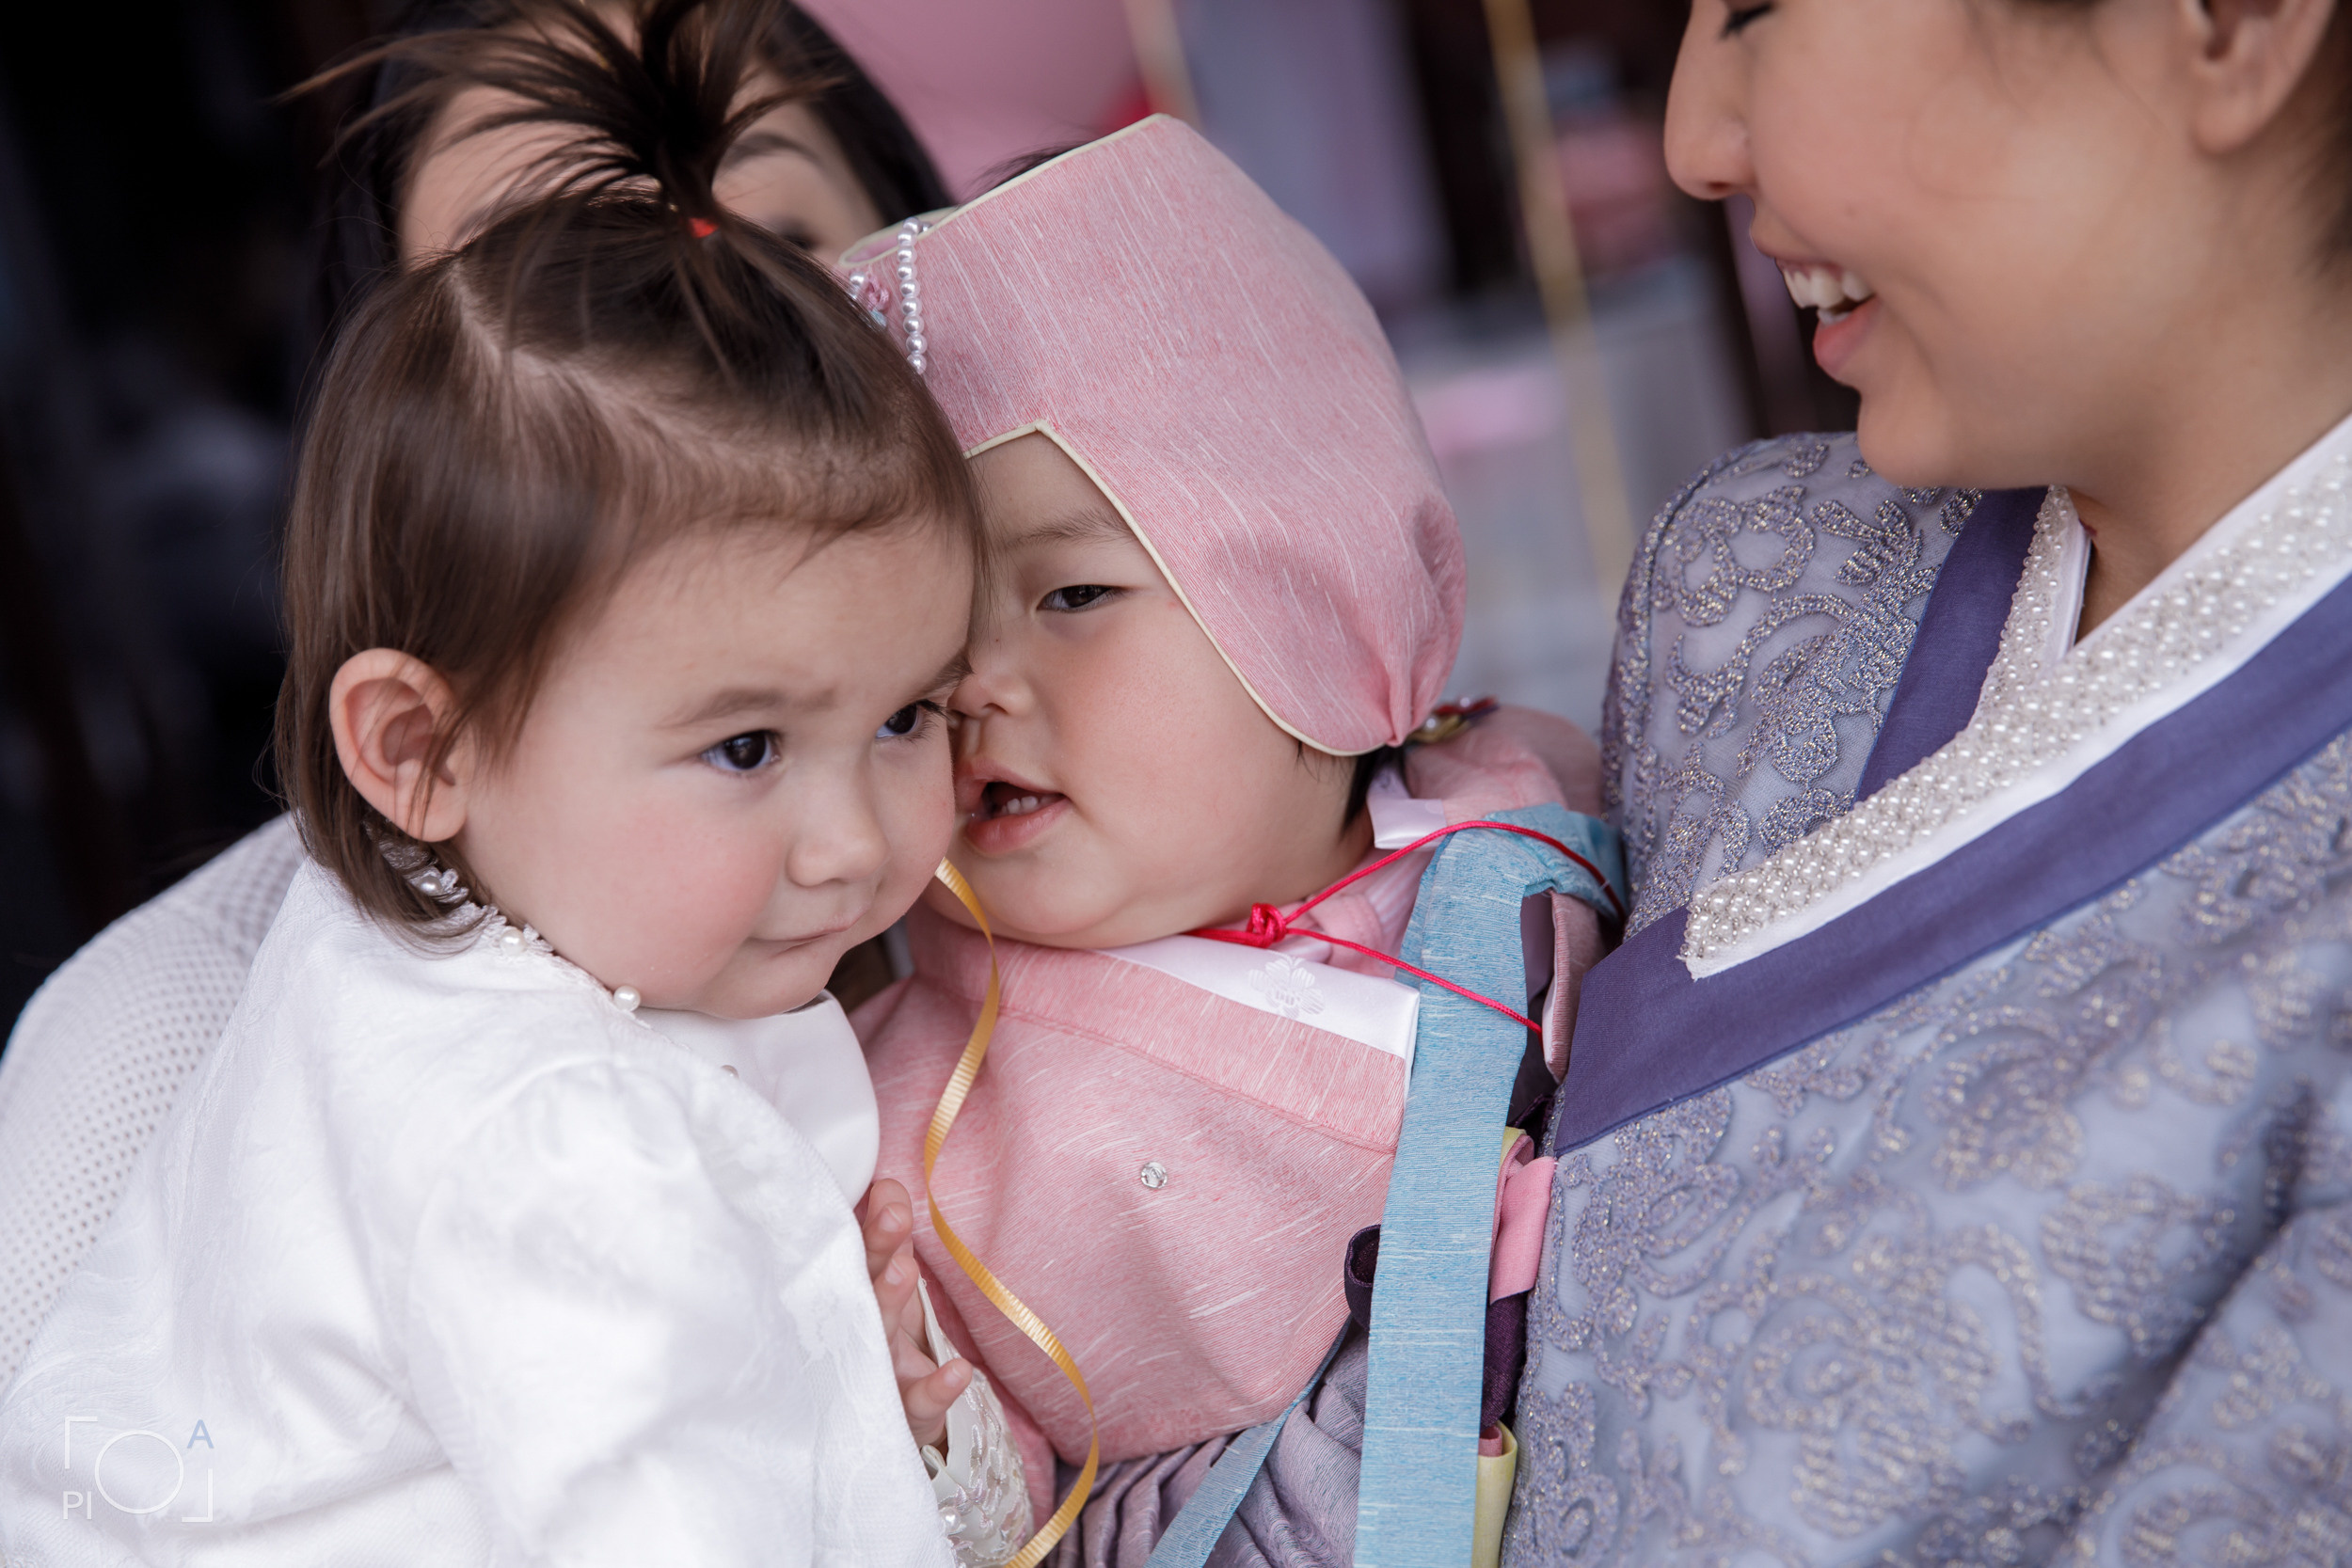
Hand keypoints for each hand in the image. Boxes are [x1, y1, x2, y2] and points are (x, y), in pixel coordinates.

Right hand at [856, 1178, 972, 1449]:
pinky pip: (919, 1400)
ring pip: (880, 1338)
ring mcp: (879, 1373)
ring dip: (891, 1301)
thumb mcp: (888, 1287)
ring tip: (906, 1268)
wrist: (890, 1424)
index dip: (873, 1225)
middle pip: (862, 1288)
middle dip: (876, 1252)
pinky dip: (937, 1387)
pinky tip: (959, 1371)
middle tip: (893, 1219)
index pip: (859, 1257)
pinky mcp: (904, 1412)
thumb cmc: (884, 1340)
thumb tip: (888, 1184)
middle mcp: (861, 1331)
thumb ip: (889, 1239)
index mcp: (858, 1297)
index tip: (889, 1194)